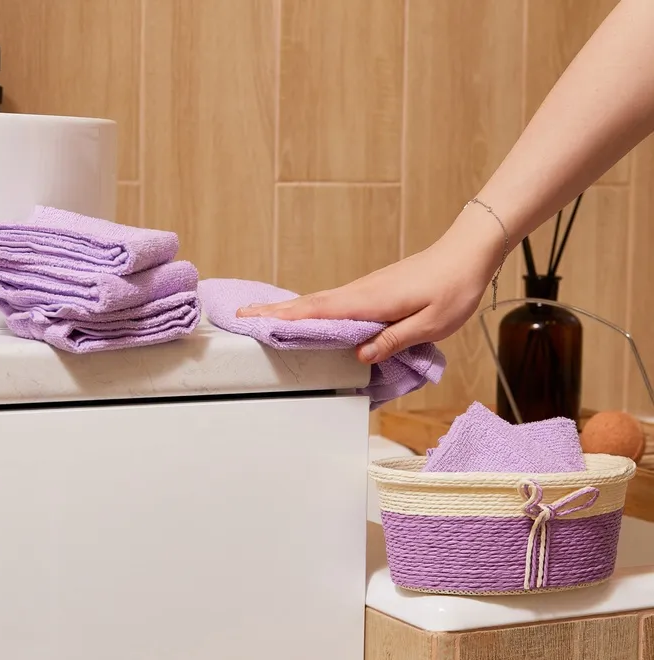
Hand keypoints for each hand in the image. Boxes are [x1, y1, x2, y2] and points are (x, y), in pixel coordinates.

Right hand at [237, 208, 505, 363]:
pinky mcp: (372, 289)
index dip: (285, 319)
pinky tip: (306, 315)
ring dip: (289, 309)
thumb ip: (394, 339)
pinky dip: (311, 308)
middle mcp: (361, 291)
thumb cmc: (453, 288)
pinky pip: (333, 301)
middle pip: (309, 303)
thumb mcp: (430, 323)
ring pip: (319, 301)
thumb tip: (361, 356)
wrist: (467, 253)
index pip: (319, 312)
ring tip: (263, 318)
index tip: (254, 320)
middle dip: (274, 311)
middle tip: (241, 316)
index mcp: (371, 301)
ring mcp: (365, 288)